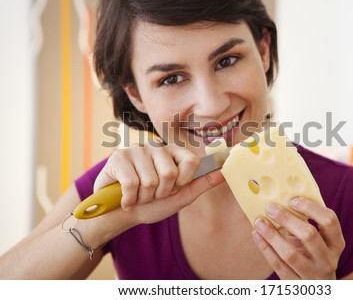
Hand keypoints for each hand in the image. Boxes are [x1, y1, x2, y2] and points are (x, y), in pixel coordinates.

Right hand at [93, 141, 224, 223]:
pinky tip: (126, 198)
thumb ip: (202, 183)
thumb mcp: (182, 196)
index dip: (184, 180)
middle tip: (153, 194)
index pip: (191, 160)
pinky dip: (129, 199)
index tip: (175, 188)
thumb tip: (225, 171)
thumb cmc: (153, 204)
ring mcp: (136, 150)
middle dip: (162, 193)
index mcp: (173, 153)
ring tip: (139, 195)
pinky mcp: (118, 157)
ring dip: (144, 197)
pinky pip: (131, 183)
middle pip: (170, 173)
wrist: (121, 214)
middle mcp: (156, 146)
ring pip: (150, 180)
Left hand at [252, 197, 344, 279]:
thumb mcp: (318, 240)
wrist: (317, 288)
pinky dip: (265, 248)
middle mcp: (328, 260)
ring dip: (272, 235)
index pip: (329, 220)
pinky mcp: (296, 285)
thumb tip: (281, 200)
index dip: (310, 207)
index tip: (292, 200)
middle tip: (271, 208)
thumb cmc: (314, 255)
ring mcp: (313, 275)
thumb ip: (306, 222)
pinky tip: (257, 235)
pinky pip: (278, 266)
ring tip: (259, 222)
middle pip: (309, 235)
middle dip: (287, 219)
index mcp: (336, 243)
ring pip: (290, 254)